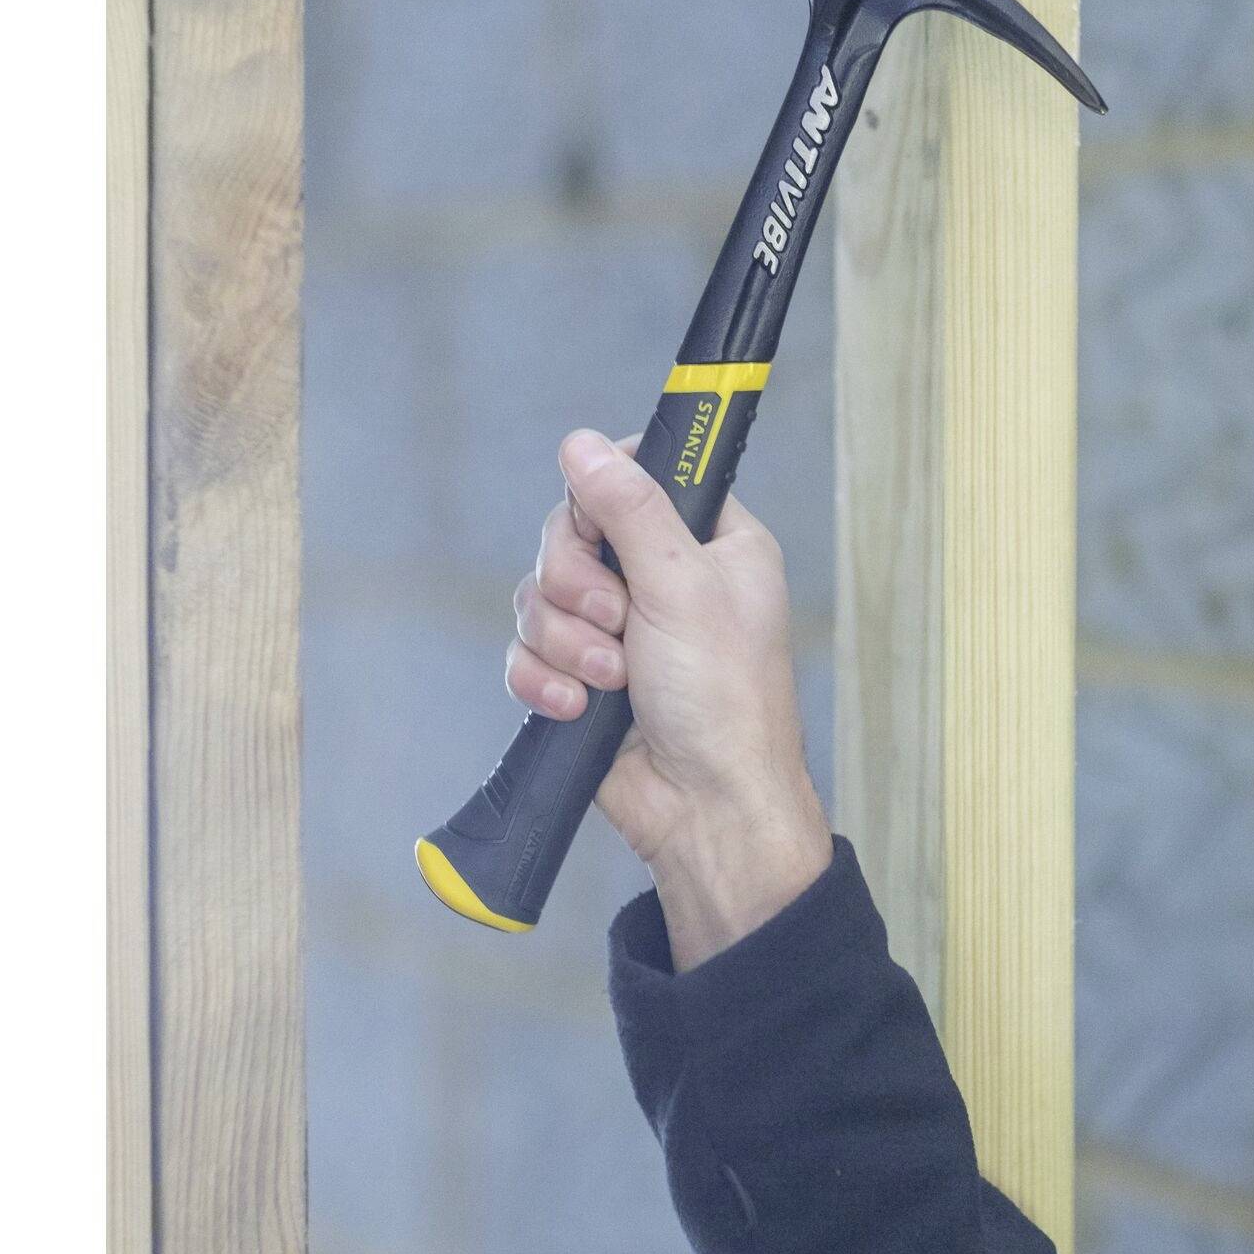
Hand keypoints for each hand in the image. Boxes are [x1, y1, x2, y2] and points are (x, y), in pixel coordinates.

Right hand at [505, 428, 830, 969]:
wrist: (705, 809)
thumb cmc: (725, 703)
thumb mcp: (683, 586)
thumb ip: (630, 509)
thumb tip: (583, 444)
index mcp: (710, 543)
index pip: (636, 479)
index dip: (604, 497)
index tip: (600, 526)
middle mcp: (662, 579)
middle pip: (571, 535)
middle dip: (578, 584)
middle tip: (616, 619)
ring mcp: (619, 630)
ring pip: (542, 595)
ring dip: (567, 641)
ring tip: (611, 679)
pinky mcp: (582, 678)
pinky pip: (528, 652)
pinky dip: (545, 679)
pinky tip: (578, 707)